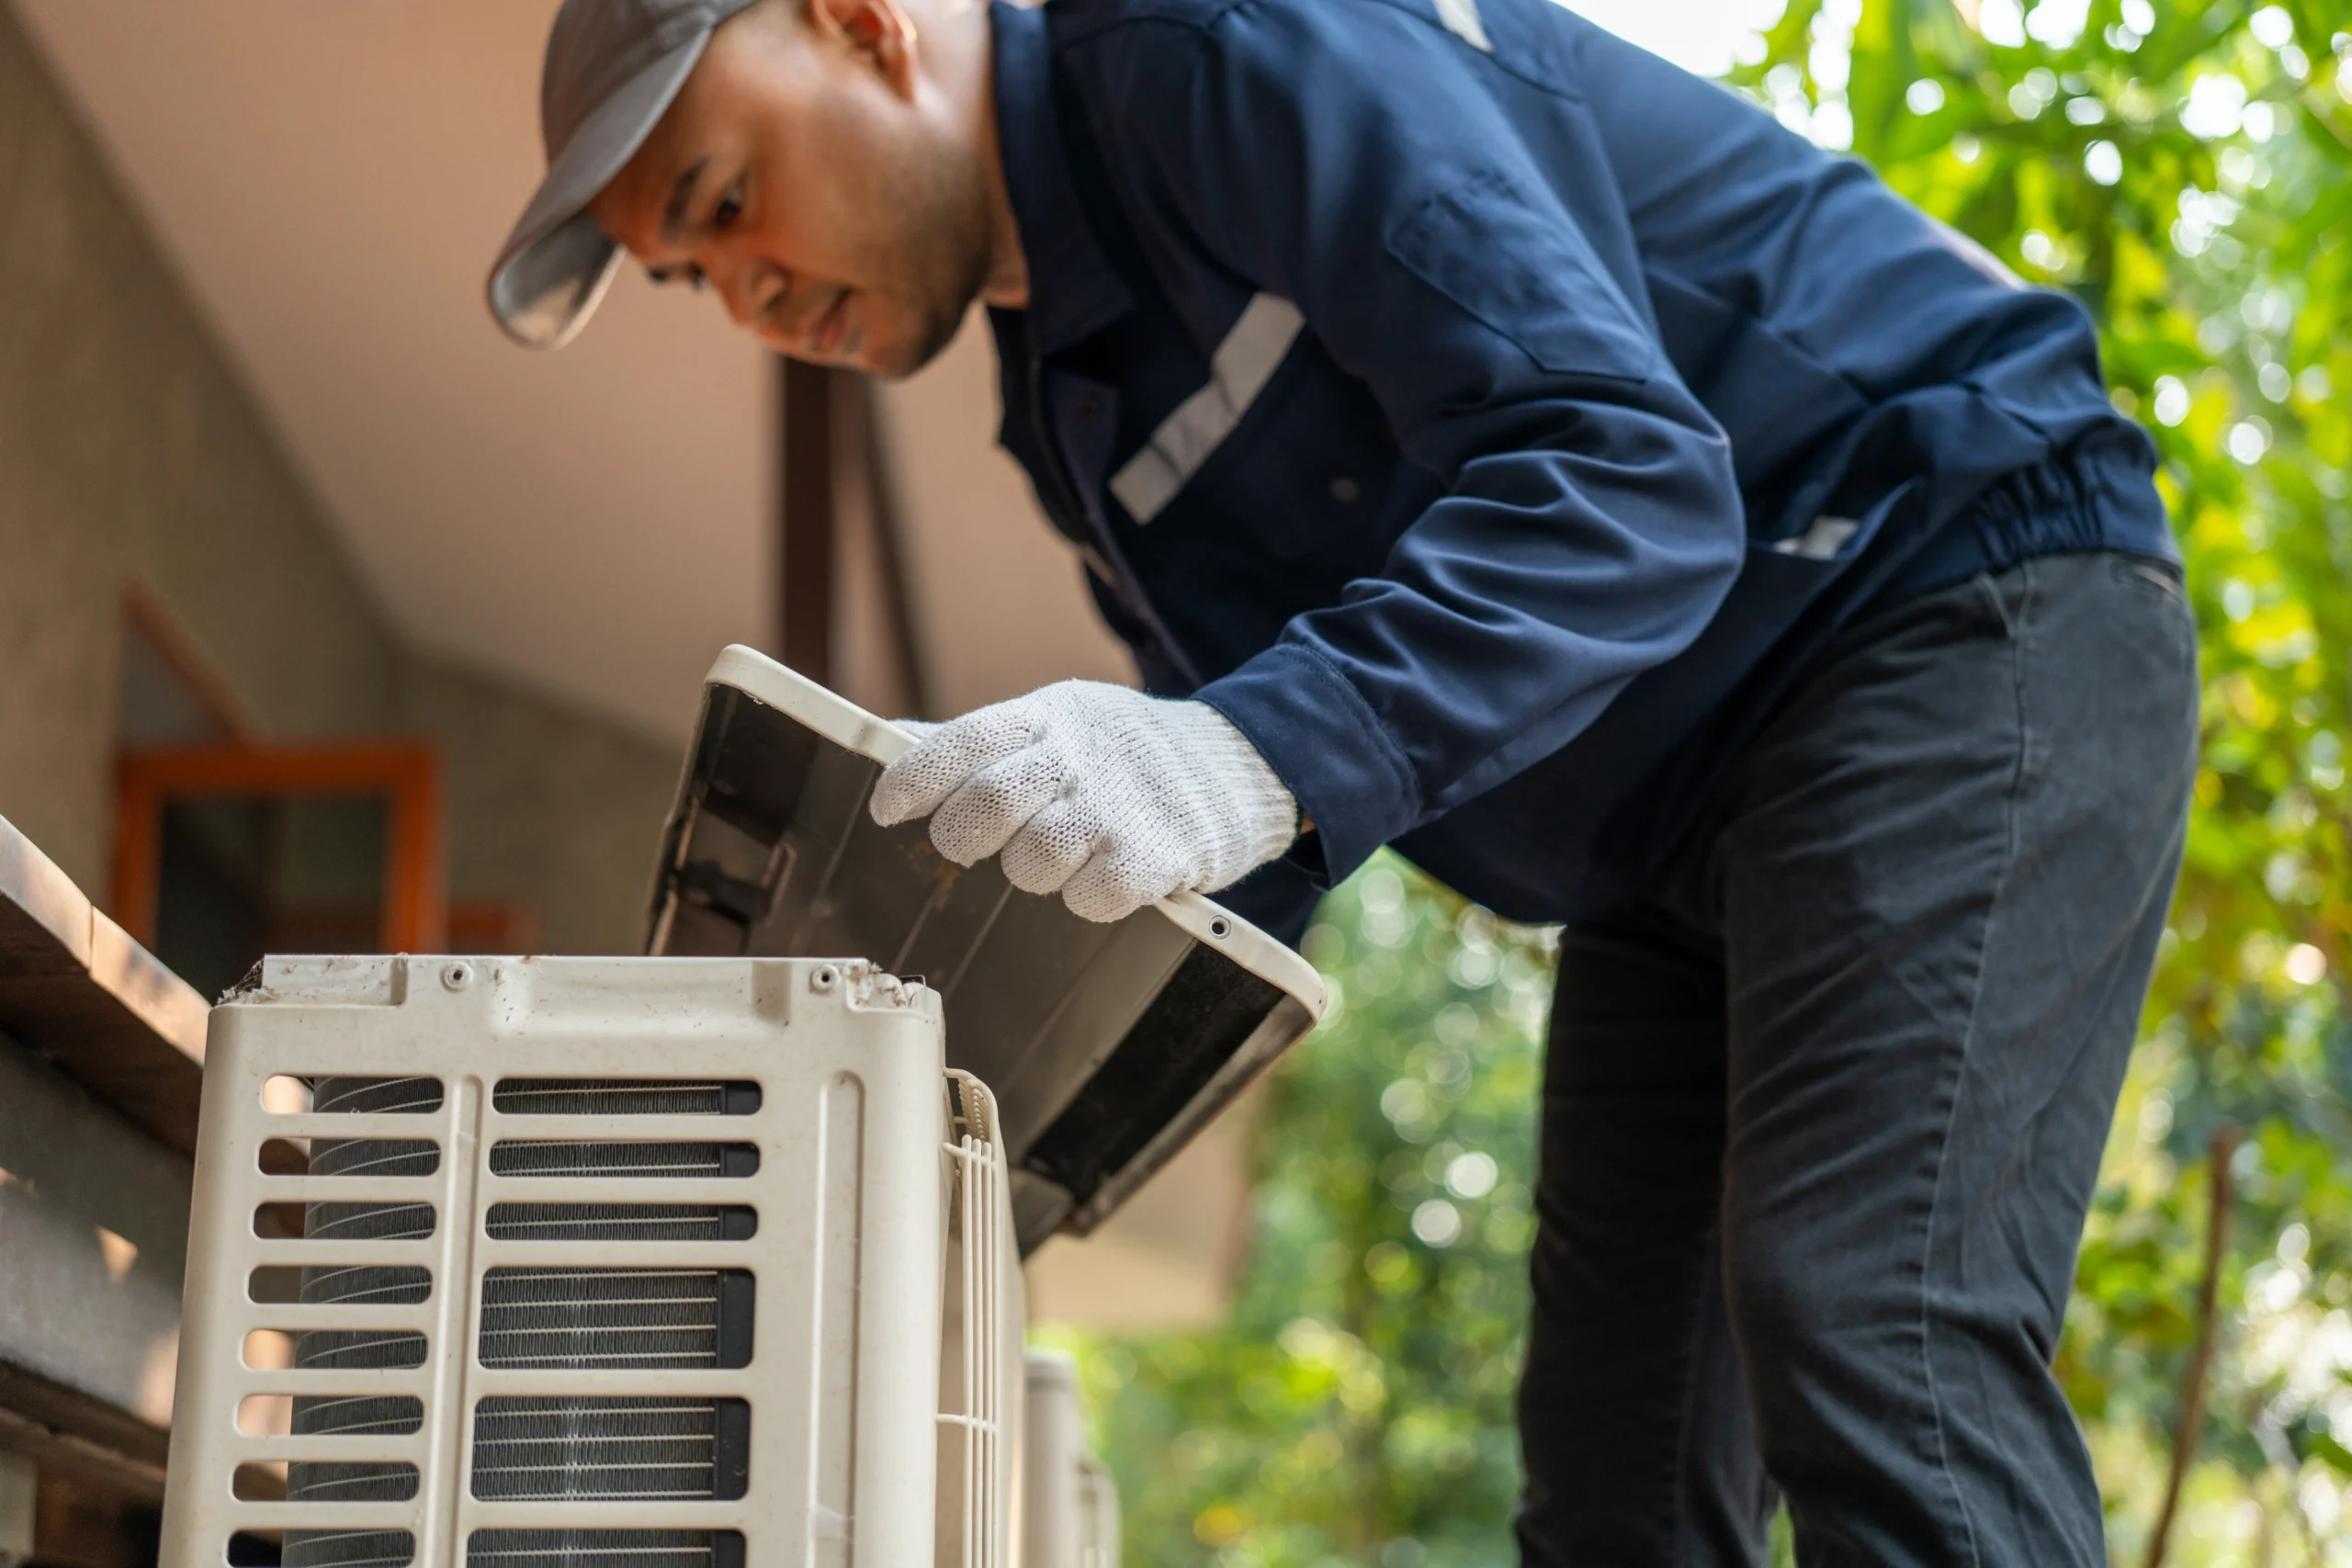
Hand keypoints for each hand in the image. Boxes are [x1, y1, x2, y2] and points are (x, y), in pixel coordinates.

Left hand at [869, 681, 1297, 921]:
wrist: (1240, 762)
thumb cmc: (1126, 752)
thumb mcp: (1058, 721)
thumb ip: (982, 739)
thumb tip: (894, 738)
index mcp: (1047, 717)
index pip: (961, 740)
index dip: (913, 779)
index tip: (887, 810)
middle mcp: (1079, 756)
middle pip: (987, 804)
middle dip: (961, 837)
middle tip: (968, 846)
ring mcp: (1118, 807)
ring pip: (1031, 862)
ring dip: (1030, 871)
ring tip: (1056, 855)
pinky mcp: (1157, 856)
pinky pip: (1089, 900)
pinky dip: (1086, 898)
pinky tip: (1101, 876)